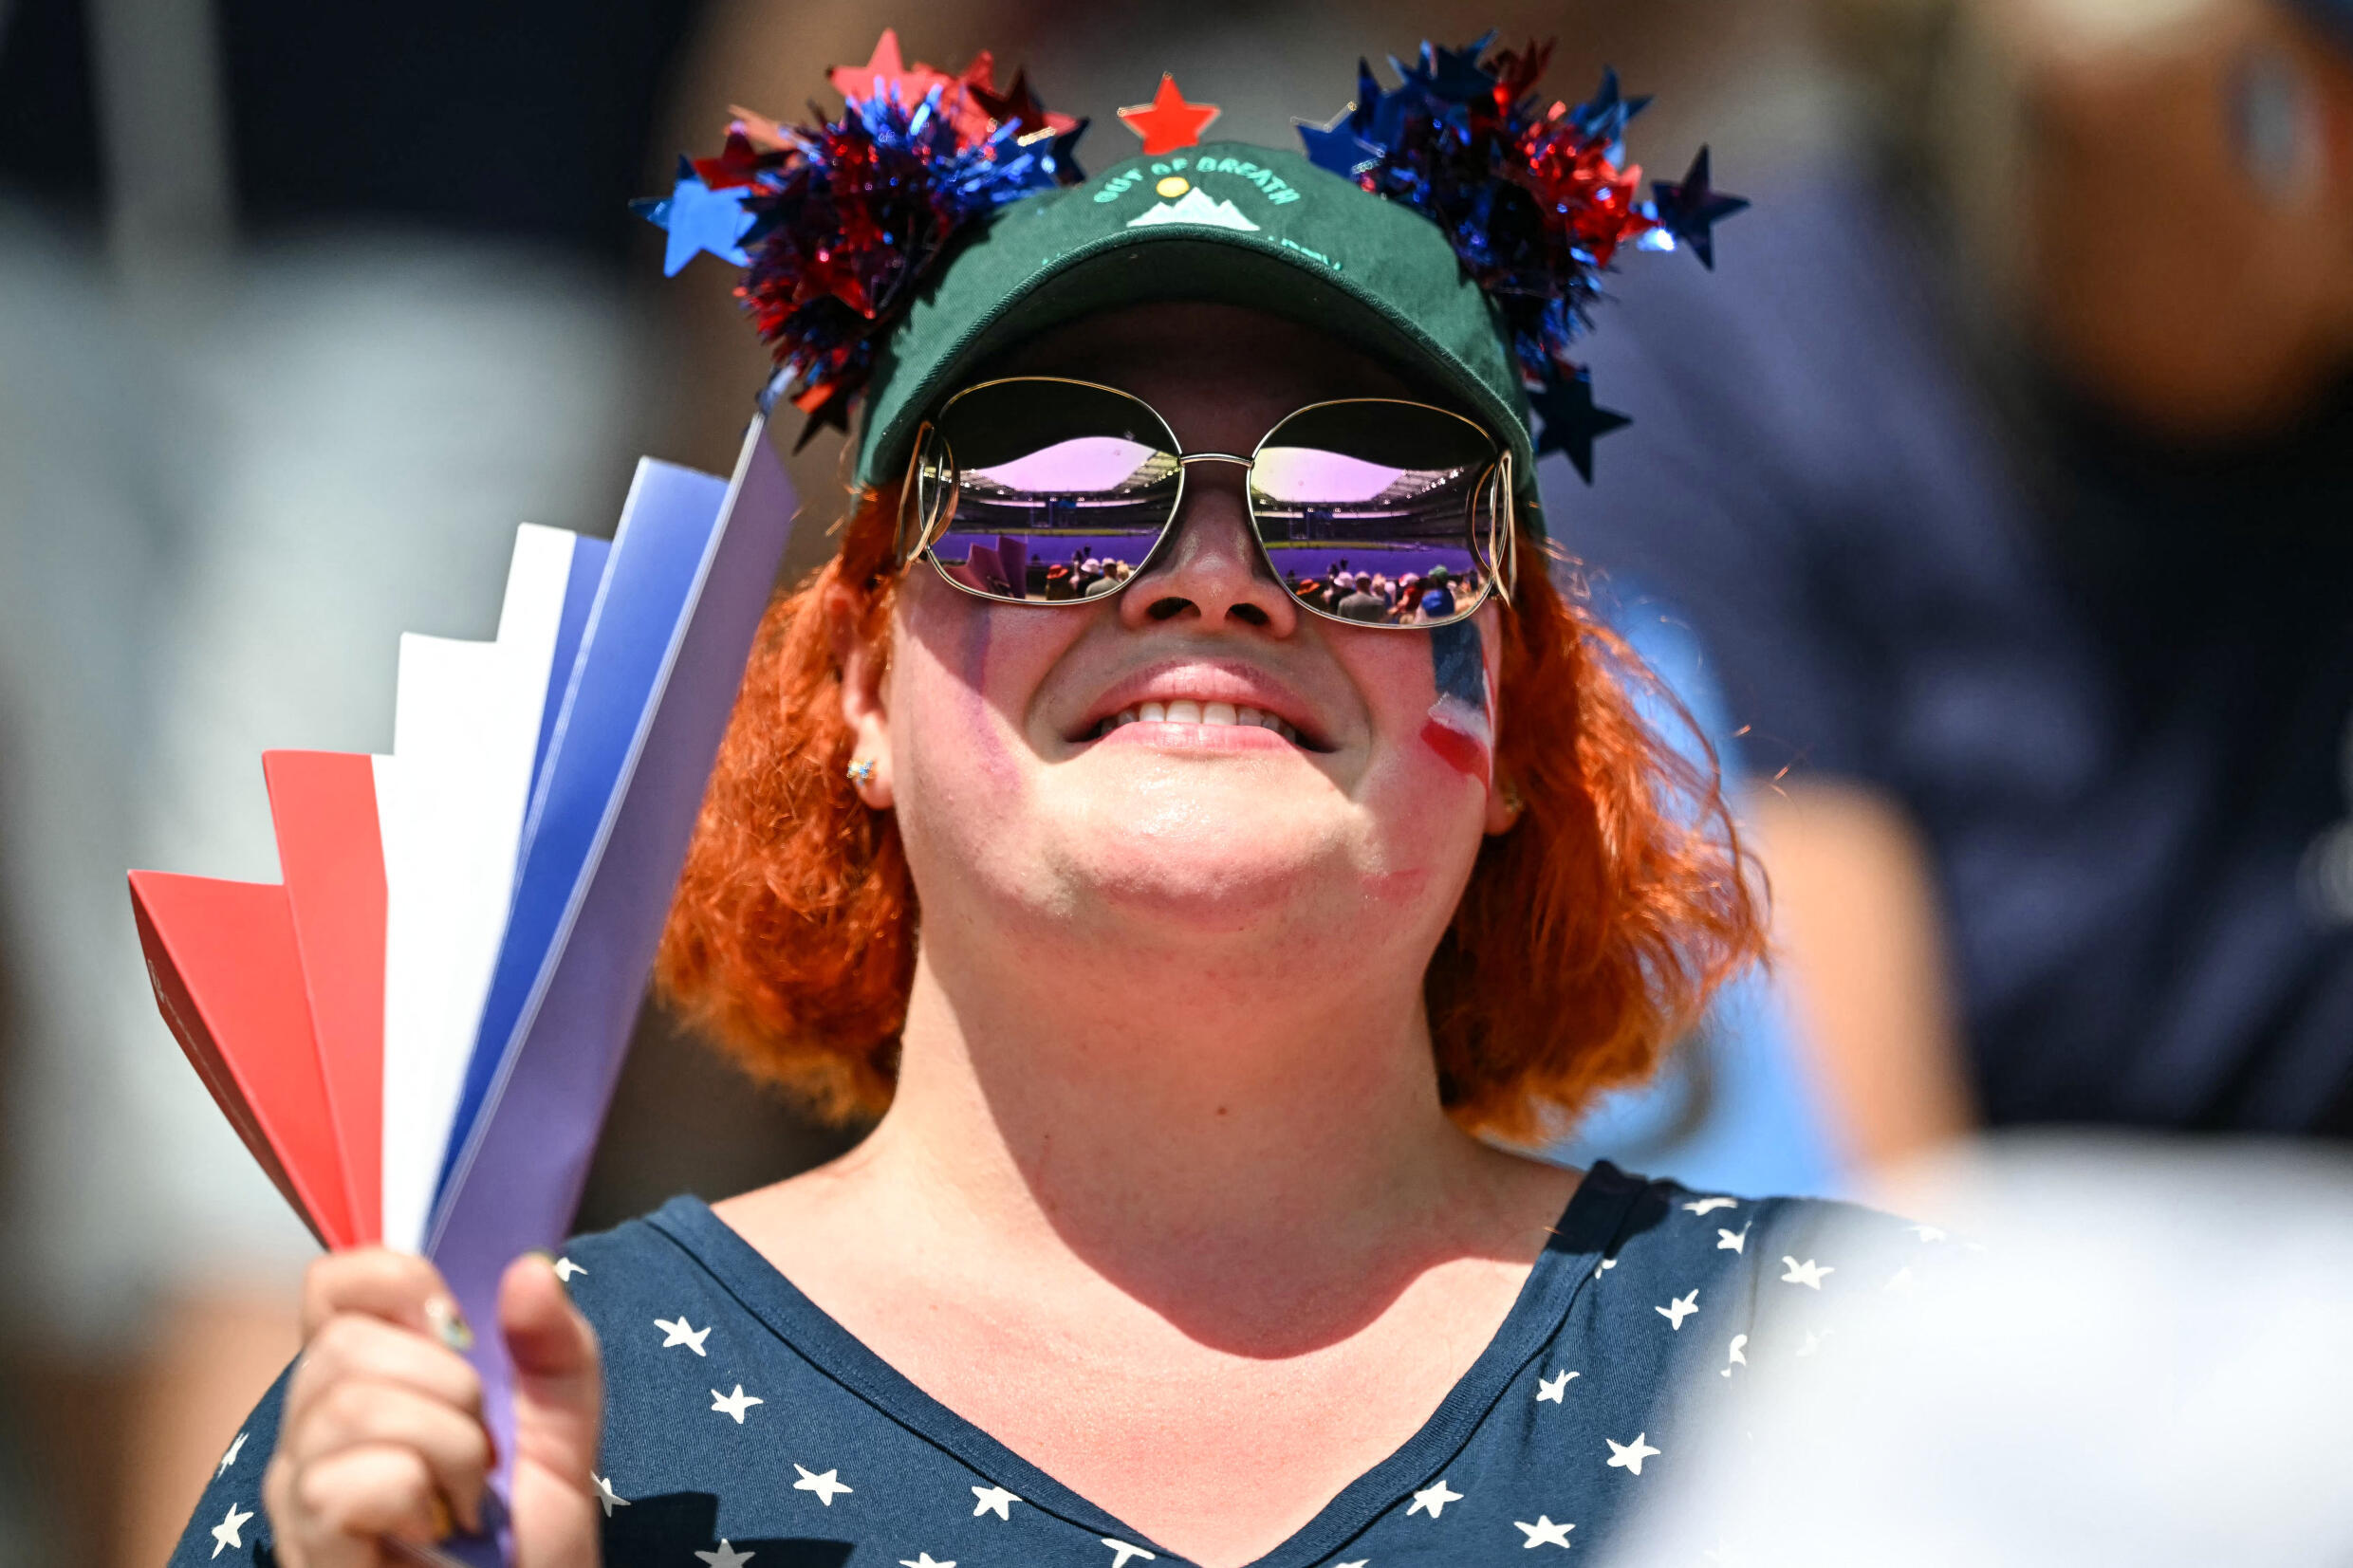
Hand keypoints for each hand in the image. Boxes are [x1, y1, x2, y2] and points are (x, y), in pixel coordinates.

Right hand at [264, 1250, 603, 1567]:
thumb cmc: (530, 1525)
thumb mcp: (563, 1416)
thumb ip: (554, 1339)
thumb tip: (530, 1270)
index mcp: (364, 1378)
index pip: (331, 1287)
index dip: (395, 1282)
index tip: (458, 1324)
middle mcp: (312, 1430)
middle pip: (344, 1343)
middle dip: (448, 1382)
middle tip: (484, 1444)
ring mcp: (300, 1495)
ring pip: (350, 1408)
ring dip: (449, 1445)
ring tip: (471, 1494)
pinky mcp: (309, 1550)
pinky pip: (341, 1484)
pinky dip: (417, 1494)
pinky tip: (439, 1528)